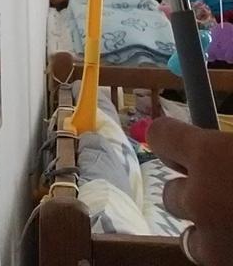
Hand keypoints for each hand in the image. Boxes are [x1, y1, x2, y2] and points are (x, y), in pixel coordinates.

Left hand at [148, 117, 232, 265]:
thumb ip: (222, 147)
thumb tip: (200, 150)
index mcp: (210, 155)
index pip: (161, 135)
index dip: (169, 137)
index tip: (177, 139)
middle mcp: (200, 197)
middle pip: (170, 191)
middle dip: (190, 189)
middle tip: (220, 186)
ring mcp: (210, 239)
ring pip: (187, 234)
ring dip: (202, 225)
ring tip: (229, 215)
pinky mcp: (220, 264)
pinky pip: (207, 255)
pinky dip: (219, 247)